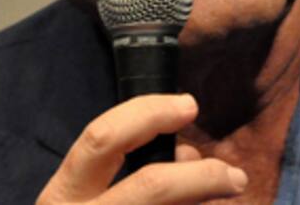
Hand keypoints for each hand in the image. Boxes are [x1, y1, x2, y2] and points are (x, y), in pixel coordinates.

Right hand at [36, 93, 247, 203]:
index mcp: (64, 197)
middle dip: (203, 176)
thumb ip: (130, 174)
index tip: (188, 106)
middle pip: (152, 186)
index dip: (148, 114)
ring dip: (206, 204)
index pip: (102, 139)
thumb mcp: (90, 201)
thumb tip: (188, 155)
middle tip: (235, 177)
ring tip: (225, 201)